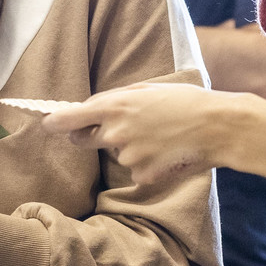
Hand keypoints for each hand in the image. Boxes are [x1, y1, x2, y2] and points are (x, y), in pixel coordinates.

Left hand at [42, 83, 256, 189]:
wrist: (218, 126)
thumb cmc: (184, 101)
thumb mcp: (147, 89)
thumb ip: (115, 99)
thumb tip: (89, 108)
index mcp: (114, 106)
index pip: (68, 119)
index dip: (54, 122)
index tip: (47, 123)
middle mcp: (115, 133)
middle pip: (83, 140)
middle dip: (91, 135)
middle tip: (117, 128)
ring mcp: (128, 157)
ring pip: (116, 154)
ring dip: (130, 147)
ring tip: (160, 135)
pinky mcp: (143, 175)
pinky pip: (136, 170)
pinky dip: (148, 163)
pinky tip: (167, 152)